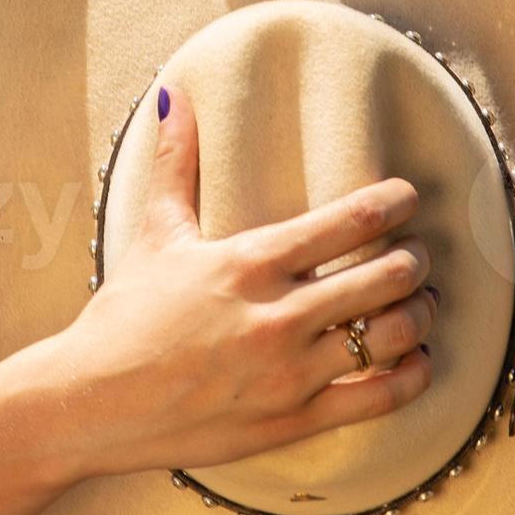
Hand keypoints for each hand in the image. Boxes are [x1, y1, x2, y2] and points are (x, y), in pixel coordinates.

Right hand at [53, 82, 438, 480]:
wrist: (93, 402)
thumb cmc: (126, 314)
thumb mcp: (156, 231)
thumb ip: (177, 161)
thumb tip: (171, 92)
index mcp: (251, 260)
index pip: (351, 220)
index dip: (395, 202)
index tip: (408, 197)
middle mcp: (278, 315)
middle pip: (388, 276)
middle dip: (416, 259)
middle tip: (417, 252)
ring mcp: (290, 373)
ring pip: (393, 336)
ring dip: (420, 313)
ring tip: (419, 302)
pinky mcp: (294, 421)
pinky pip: (379, 399)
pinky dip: (412, 375)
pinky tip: (415, 359)